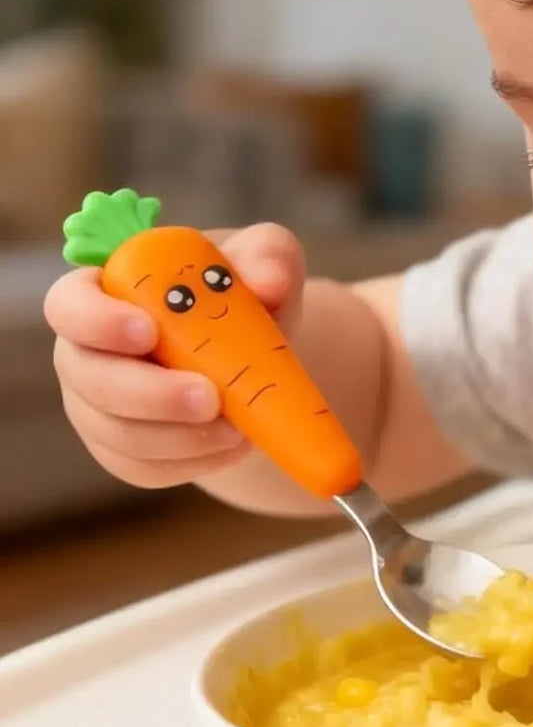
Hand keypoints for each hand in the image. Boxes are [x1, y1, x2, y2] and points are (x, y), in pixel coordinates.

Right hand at [44, 223, 306, 489]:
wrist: (254, 354)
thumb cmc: (243, 294)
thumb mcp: (264, 261)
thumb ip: (267, 257)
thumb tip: (269, 281)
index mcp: (106, 293)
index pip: (69, 304)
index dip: (98, 321)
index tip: (148, 330)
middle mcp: (88, 352)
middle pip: (90, 378)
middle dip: (150, 394)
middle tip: (210, 398)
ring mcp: (99, 407)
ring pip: (122, 434)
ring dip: (182, 437)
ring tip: (240, 426)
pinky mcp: (125, 451)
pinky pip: (148, 469)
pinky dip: (194, 462)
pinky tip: (234, 446)